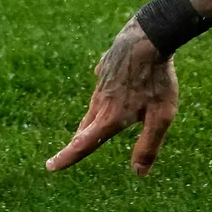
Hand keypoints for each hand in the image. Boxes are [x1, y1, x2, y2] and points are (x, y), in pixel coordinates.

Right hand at [46, 20, 179, 175]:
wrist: (149, 37)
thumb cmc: (157, 79)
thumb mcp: (161, 117)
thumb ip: (149, 145)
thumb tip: (139, 174)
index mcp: (110, 117)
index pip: (84, 144)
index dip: (66, 158)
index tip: (50, 166)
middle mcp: (101, 101)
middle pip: (86, 126)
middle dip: (79, 139)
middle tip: (72, 149)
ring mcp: (103, 81)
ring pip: (94, 104)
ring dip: (92, 117)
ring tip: (92, 124)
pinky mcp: (108, 64)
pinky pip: (104, 82)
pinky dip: (105, 89)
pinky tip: (111, 86)